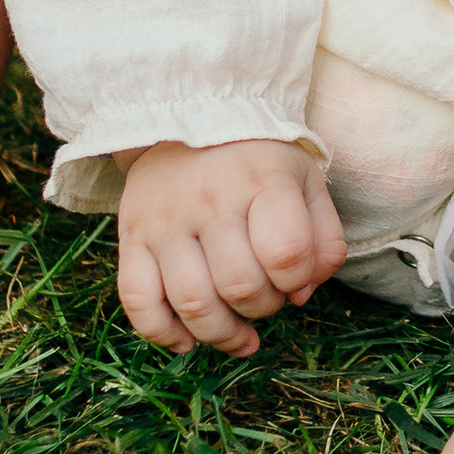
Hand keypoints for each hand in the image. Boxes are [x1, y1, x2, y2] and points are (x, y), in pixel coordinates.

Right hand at [115, 138, 345, 357]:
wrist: (187, 114)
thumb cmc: (257, 158)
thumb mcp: (305, 181)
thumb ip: (323, 239)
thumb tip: (302, 294)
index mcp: (262, 181)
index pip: (286, 253)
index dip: (296, 281)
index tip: (293, 278)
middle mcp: (210, 201)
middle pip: (240, 286)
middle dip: (262, 308)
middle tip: (264, 297)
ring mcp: (165, 221)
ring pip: (192, 303)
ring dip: (221, 333)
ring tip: (238, 333)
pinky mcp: (131, 237)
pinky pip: (137, 300)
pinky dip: (162, 332)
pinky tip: (186, 339)